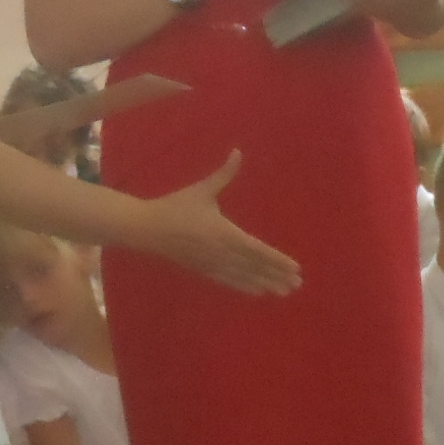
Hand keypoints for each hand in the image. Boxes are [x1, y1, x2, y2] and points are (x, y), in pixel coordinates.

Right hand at [136, 151, 301, 296]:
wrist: (146, 228)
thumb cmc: (175, 207)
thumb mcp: (201, 190)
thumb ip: (224, 174)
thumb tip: (238, 151)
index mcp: (223, 232)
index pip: (257, 249)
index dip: (277, 259)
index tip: (295, 267)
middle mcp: (221, 252)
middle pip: (254, 267)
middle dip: (276, 275)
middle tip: (297, 284)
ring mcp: (212, 264)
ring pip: (243, 277)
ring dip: (265, 284)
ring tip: (284, 292)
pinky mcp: (203, 270)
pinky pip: (228, 281)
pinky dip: (245, 287)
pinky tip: (258, 293)